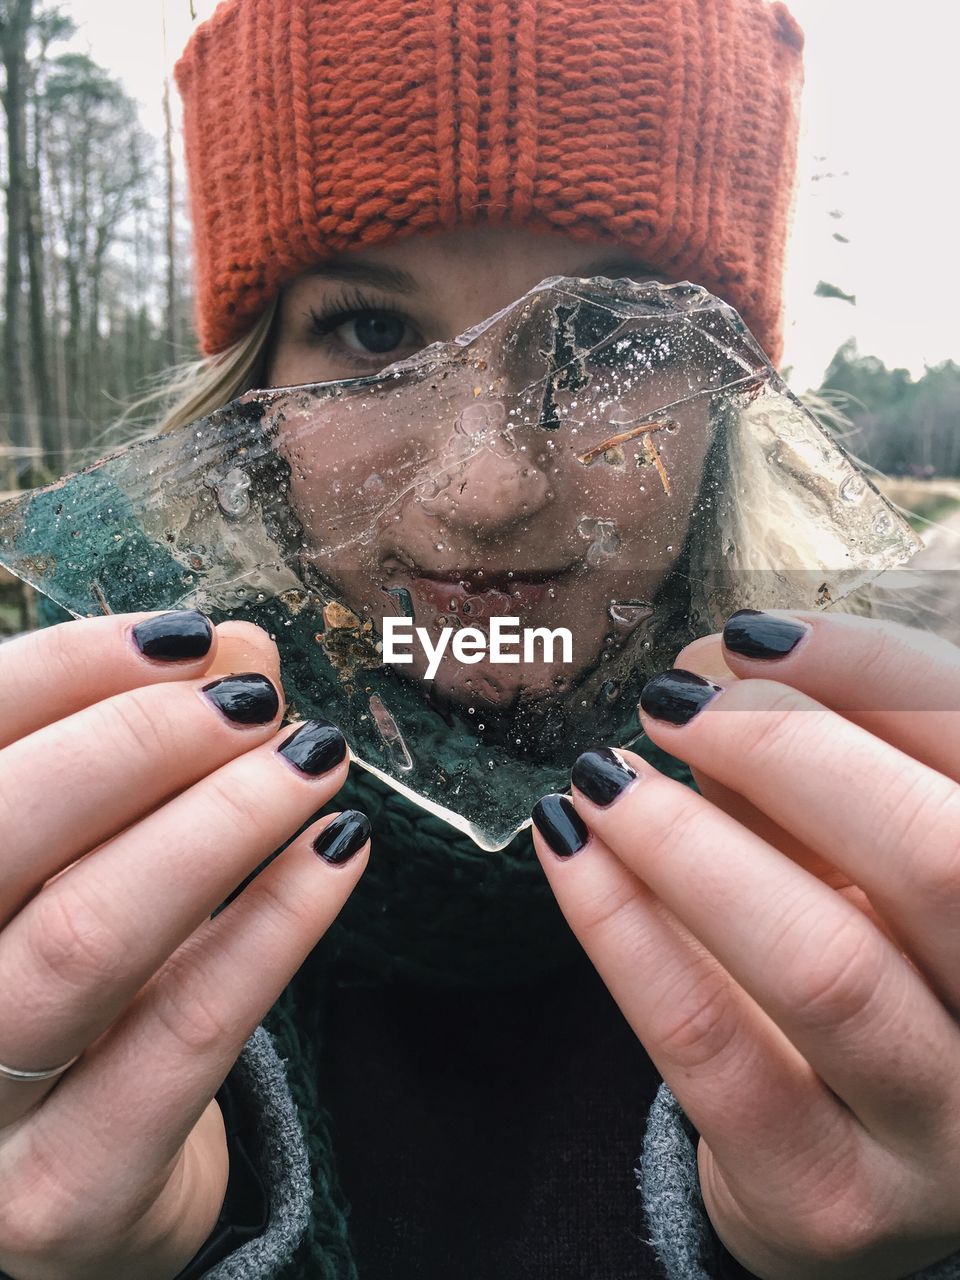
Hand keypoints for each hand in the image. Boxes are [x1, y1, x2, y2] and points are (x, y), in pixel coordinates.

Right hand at [0, 611, 369, 1279]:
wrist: (76, 1179)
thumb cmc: (71, 988)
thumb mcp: (87, 866)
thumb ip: (141, 755)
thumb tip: (238, 653)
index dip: (67, 670)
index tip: (186, 639)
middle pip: (3, 831)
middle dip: (139, 742)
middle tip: (254, 701)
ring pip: (90, 934)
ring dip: (222, 821)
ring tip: (314, 759)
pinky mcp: (63, 1192)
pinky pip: (186, 1033)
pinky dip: (275, 924)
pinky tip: (338, 853)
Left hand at [531, 608, 959, 1279]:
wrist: (848, 1162)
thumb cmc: (864, 971)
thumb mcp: (858, 863)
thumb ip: (809, 775)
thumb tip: (702, 671)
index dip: (874, 675)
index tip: (752, 633)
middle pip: (938, 859)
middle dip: (791, 753)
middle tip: (673, 700)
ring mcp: (949, 1137)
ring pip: (823, 964)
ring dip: (689, 841)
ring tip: (599, 775)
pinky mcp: (835, 1203)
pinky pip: (714, 1052)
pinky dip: (623, 932)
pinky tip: (565, 847)